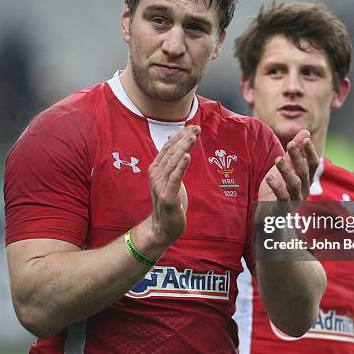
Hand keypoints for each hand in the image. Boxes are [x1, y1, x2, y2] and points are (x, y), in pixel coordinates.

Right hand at [148, 125, 199, 244]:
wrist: (162, 227)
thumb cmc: (169, 201)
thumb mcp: (170, 179)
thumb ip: (171, 161)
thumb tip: (174, 140)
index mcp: (156, 169)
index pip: (168, 147)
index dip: (180, 136)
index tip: (193, 127)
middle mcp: (156, 175)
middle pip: (171, 152)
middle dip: (184, 139)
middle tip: (197, 128)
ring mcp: (160, 186)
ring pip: (173, 162)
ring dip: (184, 148)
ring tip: (193, 137)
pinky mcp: (168, 197)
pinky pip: (175, 179)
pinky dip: (181, 166)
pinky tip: (187, 156)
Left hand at [258, 130, 318, 202]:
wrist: (267, 210)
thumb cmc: (279, 186)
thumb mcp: (286, 166)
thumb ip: (295, 151)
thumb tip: (305, 131)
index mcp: (306, 179)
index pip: (313, 164)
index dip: (311, 152)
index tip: (306, 139)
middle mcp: (304, 189)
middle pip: (304, 172)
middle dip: (297, 157)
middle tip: (289, 144)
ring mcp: (294, 200)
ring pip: (294, 184)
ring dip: (287, 171)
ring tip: (278, 159)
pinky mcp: (282, 208)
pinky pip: (282, 198)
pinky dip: (276, 187)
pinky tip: (269, 178)